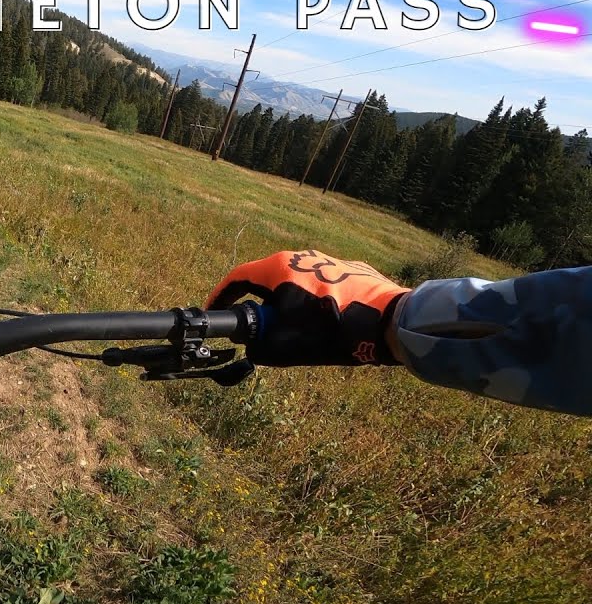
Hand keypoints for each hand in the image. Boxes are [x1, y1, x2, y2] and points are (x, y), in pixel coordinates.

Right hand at [206, 250, 408, 366]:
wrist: (387, 322)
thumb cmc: (330, 330)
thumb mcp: (285, 345)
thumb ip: (259, 345)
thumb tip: (253, 345)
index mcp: (278, 268)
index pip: (238, 278)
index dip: (222, 296)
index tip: (216, 309)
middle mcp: (299, 258)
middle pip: (267, 281)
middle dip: (259, 305)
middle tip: (259, 329)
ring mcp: (326, 261)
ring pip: (295, 284)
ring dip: (287, 305)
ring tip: (295, 331)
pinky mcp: (348, 270)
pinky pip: (318, 286)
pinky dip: (311, 303)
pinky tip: (322, 323)